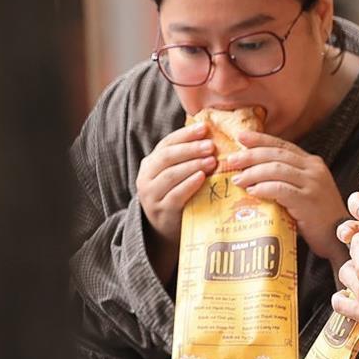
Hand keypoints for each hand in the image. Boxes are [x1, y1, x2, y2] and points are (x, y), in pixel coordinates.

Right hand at [136, 123, 218, 276]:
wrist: (163, 229)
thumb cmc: (174, 196)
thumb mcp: (174, 175)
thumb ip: (185, 158)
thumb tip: (210, 134)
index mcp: (150, 164)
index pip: (166, 144)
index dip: (186, 135)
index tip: (205, 128)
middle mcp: (146, 178)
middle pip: (167, 157)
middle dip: (190, 149)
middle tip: (211, 145)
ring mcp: (151, 195)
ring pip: (170, 175)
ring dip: (192, 165)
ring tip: (212, 160)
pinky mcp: (162, 211)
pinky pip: (175, 195)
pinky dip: (189, 184)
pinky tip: (202, 178)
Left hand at [227, 129, 350, 268]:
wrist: (339, 237)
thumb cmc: (316, 217)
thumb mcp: (303, 190)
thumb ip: (285, 179)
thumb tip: (250, 173)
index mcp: (311, 163)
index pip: (282, 145)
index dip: (260, 140)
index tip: (241, 136)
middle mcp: (314, 169)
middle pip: (277, 154)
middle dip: (251, 155)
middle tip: (231, 161)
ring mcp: (313, 184)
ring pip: (277, 169)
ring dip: (254, 173)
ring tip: (238, 179)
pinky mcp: (309, 201)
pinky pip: (281, 189)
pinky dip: (264, 188)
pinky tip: (252, 192)